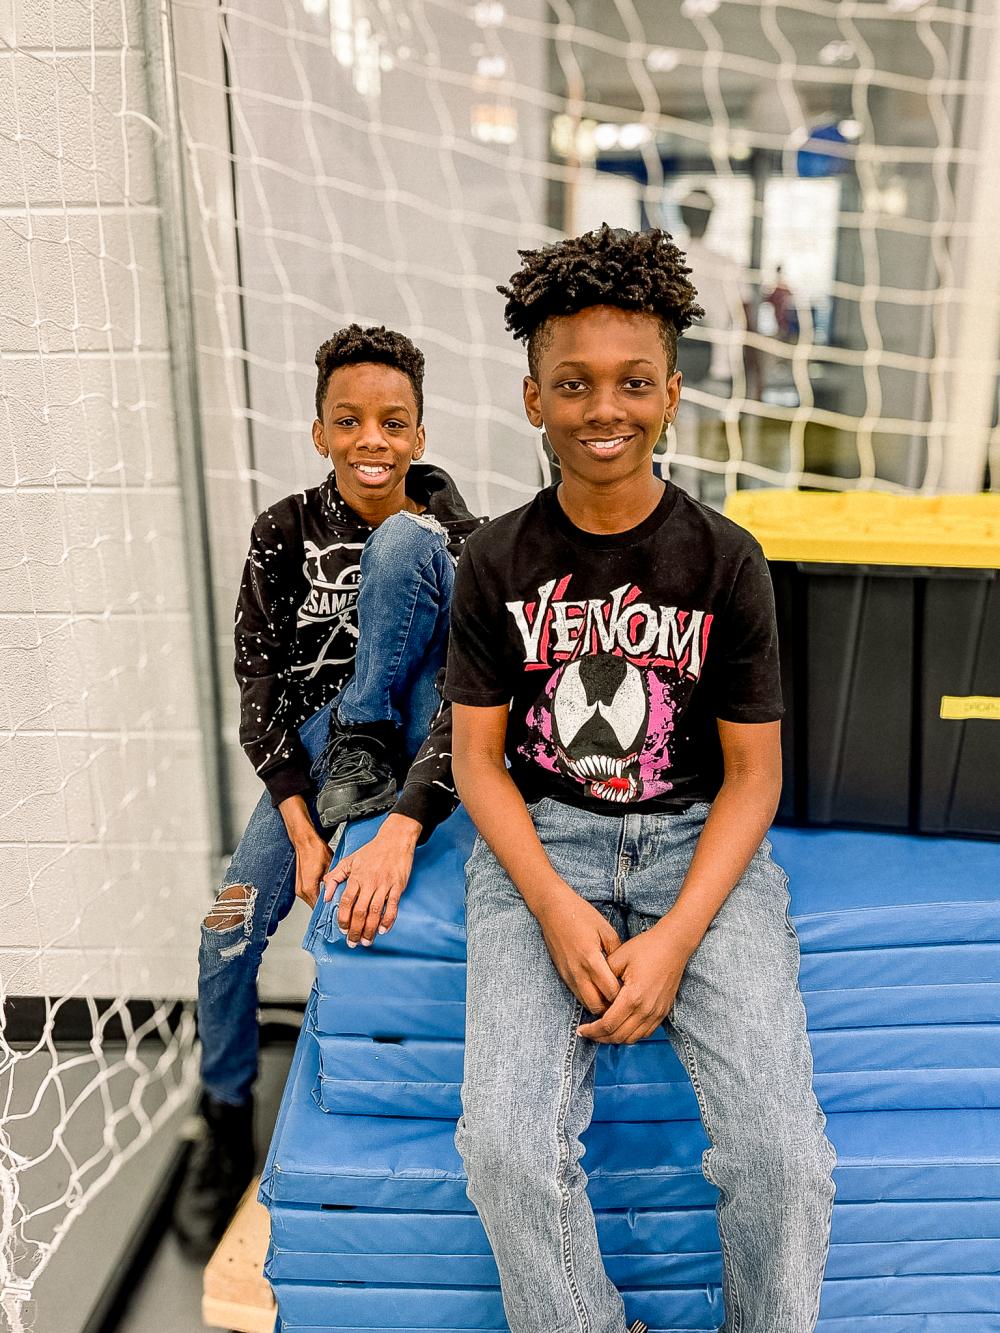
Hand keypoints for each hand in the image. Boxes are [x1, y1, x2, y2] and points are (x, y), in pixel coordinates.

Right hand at [293, 830, 332, 908]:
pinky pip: (311, 895)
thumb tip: (340, 891)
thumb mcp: (330, 867)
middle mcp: (302, 890)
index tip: (338, 911)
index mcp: (309, 888)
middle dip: (326, 906)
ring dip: (322, 901)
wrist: (305, 842)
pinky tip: (326, 890)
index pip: (320, 907)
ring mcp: (299, 888)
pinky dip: (318, 895)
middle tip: (338, 906)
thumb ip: (333, 882)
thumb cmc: (315, 851)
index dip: (330, 910)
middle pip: (316, 906)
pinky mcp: (300, 885)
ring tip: (333, 898)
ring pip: (313, 901)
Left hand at [322, 813, 420, 945]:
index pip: (347, 901)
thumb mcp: (349, 860)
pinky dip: (388, 920)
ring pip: (375, 912)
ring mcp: (384, 885)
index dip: (343, 918)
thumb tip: (326, 896)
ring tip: (366, 941)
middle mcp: (369, 882)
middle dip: (355, 930)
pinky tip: (383, 930)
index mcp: (356, 876)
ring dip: (369, 929)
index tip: (342, 929)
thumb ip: (335, 877)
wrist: (395, 839)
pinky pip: (392, 907)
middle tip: (352, 942)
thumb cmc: (373, 850)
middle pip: (360, 911)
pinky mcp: (398, 886)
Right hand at [536, 885, 622, 1016]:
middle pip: (597, 1005)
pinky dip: (590, 997)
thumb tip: (626, 972)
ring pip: (586, 1003)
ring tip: (614, 999)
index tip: (634, 994)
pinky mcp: (563, 975)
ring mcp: (568, 975)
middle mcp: (578, 971)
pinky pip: (578, 994)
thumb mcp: (606, 930)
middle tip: (625, 1003)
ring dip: (600, 1005)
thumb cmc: (582, 915)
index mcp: (591, 959)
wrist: (553, 909)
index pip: (610, 992)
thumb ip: (617, 953)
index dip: (624, 997)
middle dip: (611, 1008)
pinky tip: (600, 990)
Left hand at [577, 925, 694, 1043]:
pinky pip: (645, 1033)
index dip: (592, 1031)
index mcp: (633, 997)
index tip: (581, 1030)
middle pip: (619, 1036)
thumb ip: (603, 978)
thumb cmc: (646, 948)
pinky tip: (620, 1027)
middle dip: (600, 1038)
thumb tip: (594, 993)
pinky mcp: (662, 1012)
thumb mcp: (618, 958)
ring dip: (615, 1039)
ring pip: (632, 1038)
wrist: (673, 945)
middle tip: (587, 1033)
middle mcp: (646, 1010)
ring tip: (601, 1032)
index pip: (608, 1025)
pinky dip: (630, 1035)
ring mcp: (656, 1013)